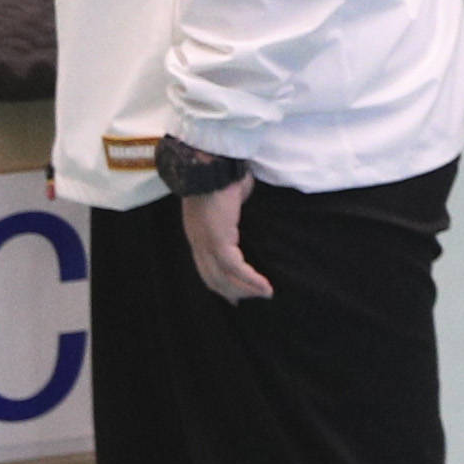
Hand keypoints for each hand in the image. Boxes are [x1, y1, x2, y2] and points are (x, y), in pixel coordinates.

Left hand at [180, 179, 273, 303]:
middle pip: (212, 278)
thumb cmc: (222, 172)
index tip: (234, 294)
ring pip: (223, 278)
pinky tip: (265, 286)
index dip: (219, 282)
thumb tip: (243, 206)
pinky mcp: (218, 240)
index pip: (206, 266)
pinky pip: (235, 268)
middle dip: (232, 292)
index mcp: (198, 231)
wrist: (210, 163)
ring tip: (264, 294)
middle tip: (249, 300)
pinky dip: (251, 279)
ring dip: (245, 289)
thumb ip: (232, 208)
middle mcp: (198, 241)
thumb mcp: (228, 196)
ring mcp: (205, 242)